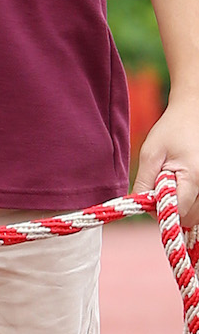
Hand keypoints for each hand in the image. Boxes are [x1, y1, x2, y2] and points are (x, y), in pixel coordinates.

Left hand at [135, 84, 198, 233]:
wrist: (192, 114)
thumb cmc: (171, 130)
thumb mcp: (151, 153)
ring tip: (172, 179)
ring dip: (180, 206)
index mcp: (194, 178)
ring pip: (195, 216)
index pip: (177, 213)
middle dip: (170, 209)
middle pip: (188, 219)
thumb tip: (140, 206)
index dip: (159, 210)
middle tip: (160, 184)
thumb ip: (145, 182)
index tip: (149, 196)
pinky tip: (180, 183)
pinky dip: (188, 201)